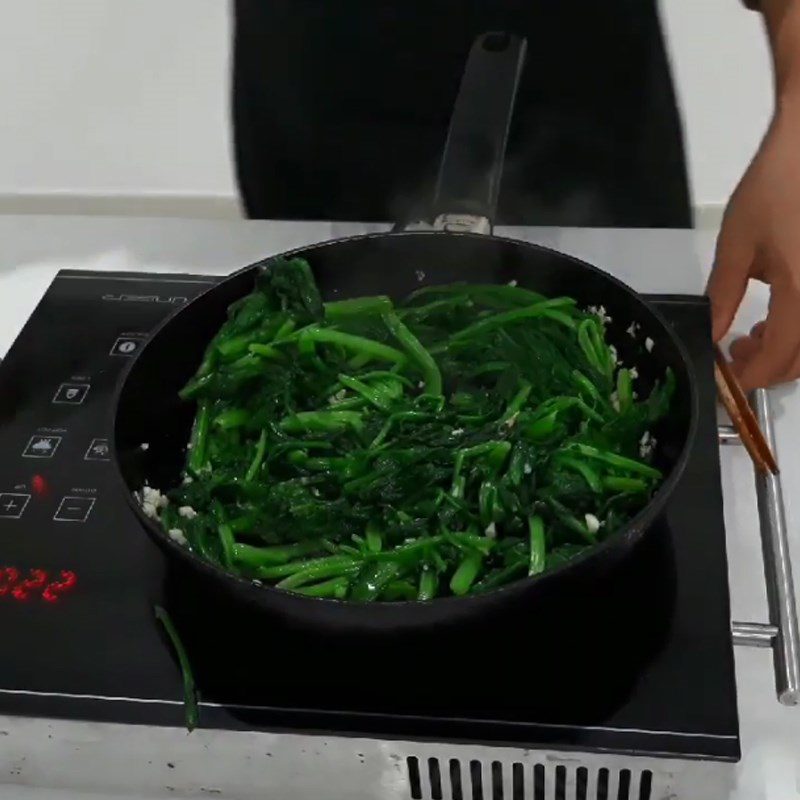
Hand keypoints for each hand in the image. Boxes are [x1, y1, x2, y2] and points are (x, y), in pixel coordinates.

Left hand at [708, 104, 799, 390]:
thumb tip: (712, 336)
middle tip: (735, 350)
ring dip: (786, 352)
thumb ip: (723, 298)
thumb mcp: (737, 247)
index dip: (749, 377)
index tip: (724, 378)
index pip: (778, 359)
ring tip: (753, 333)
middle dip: (767, 367)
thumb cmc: (776, 188)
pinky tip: (781, 315)